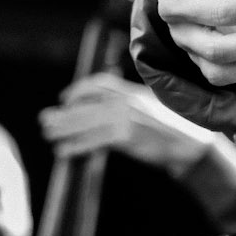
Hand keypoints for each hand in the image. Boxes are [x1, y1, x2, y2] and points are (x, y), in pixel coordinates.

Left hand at [39, 72, 217, 176]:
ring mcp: (126, 118)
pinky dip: (75, 147)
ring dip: (64, 130)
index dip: (78, 91)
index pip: (100, 84)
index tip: (65, 99)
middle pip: (87, 105)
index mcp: (134, 92)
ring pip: (85, 123)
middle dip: (63, 113)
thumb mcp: (152, 107)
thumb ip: (131, 104)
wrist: (191, 144)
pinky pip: (92, 142)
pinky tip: (64, 152)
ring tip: (49, 135)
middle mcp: (128, 101)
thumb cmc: (174, 128)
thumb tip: (107, 108)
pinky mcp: (126, 137)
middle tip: (44, 120)